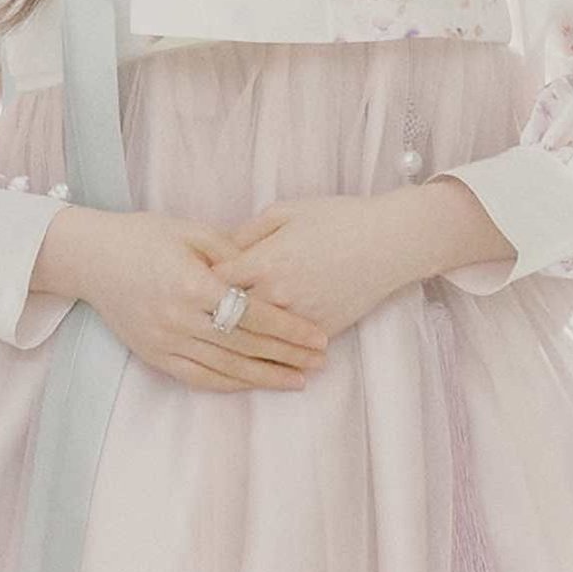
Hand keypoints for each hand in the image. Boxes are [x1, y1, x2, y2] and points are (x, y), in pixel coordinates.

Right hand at [34, 202, 323, 391]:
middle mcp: (178, 318)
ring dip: (265, 376)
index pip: (253, 315)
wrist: (90, 258)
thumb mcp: (193, 232)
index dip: (290, 329)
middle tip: (320, 361)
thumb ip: (235, 253)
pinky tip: (255, 383)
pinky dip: (230, 383)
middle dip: (287, 355)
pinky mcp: (153, 354)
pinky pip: (197, 377)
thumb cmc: (144, 237)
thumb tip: (271, 276)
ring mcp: (163, 340)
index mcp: (192, 284)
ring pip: (225, 367)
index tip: (319, 338)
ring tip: (298, 379)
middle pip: (245, 345)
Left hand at [212, 180, 502, 354]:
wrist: (392, 241)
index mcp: (264, 261)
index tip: (180, 287)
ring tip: (209, 348)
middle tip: (187, 321)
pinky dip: (268, 354)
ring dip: (232, 345)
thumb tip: (215, 253)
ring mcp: (301, 318)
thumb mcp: (285, 213)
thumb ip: (245, 234)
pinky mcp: (322, 331)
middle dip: (206, 319)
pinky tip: (250, 358)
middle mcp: (279, 295)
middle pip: (226, 318)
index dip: (193, 285)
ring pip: (254, 342)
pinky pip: (286, 350)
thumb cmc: (337, 218)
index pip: (211, 284)